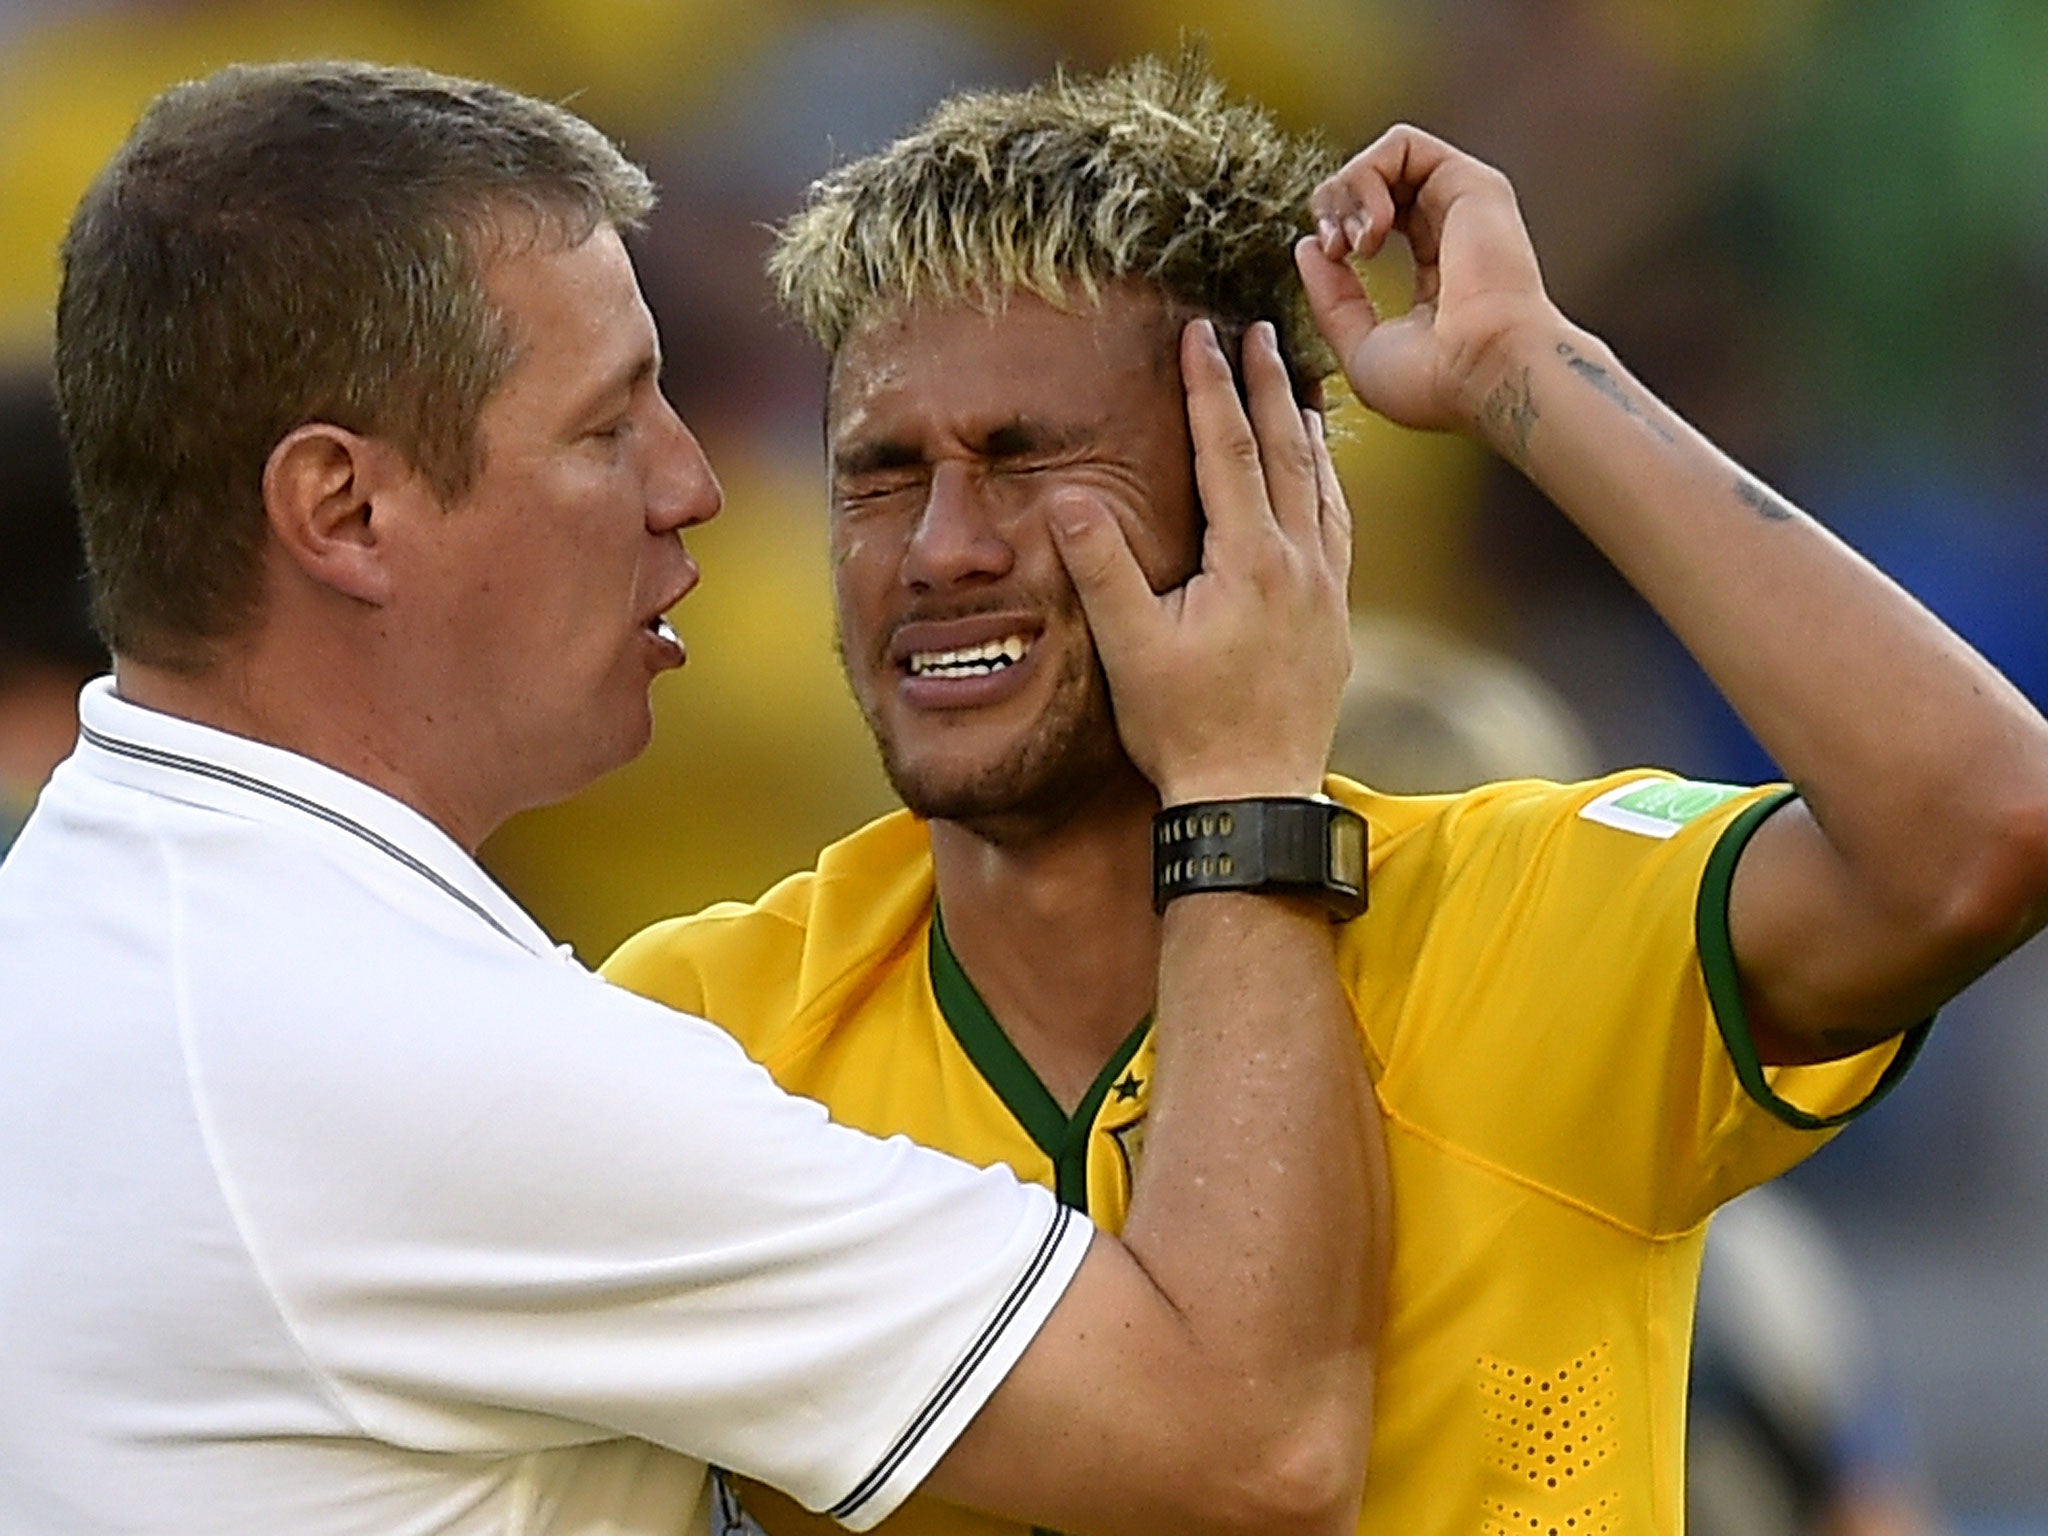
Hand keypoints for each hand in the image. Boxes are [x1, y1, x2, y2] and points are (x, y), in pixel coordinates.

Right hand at [1048, 318, 1351, 804]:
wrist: (1253, 798)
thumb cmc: (1183, 727)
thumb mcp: (1130, 647)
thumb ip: (1102, 567)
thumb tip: (1070, 495)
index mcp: (1248, 561)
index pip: (1226, 450)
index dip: (1211, 387)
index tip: (1202, 332)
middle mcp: (1298, 565)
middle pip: (1285, 453)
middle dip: (1268, 385)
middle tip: (1262, 329)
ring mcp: (1326, 593)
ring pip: (1322, 489)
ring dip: (1305, 432)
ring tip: (1296, 388)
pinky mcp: (1336, 623)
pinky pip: (1337, 533)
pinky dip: (1327, 491)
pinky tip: (1320, 484)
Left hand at [1295, 124, 1562, 447]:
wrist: (1488, 372)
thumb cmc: (1435, 382)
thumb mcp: (1360, 349)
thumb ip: (1331, 300)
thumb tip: (1307, 247)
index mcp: (1434, 276)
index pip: (1372, 228)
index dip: (1334, 235)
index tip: (1331, 264)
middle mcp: (1451, 233)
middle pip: (1373, 186)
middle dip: (1332, 207)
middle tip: (1335, 249)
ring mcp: (1462, 205)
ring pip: (1383, 159)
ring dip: (1346, 193)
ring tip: (1354, 243)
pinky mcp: (1470, 181)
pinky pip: (1400, 144)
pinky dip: (1366, 177)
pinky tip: (1372, 229)